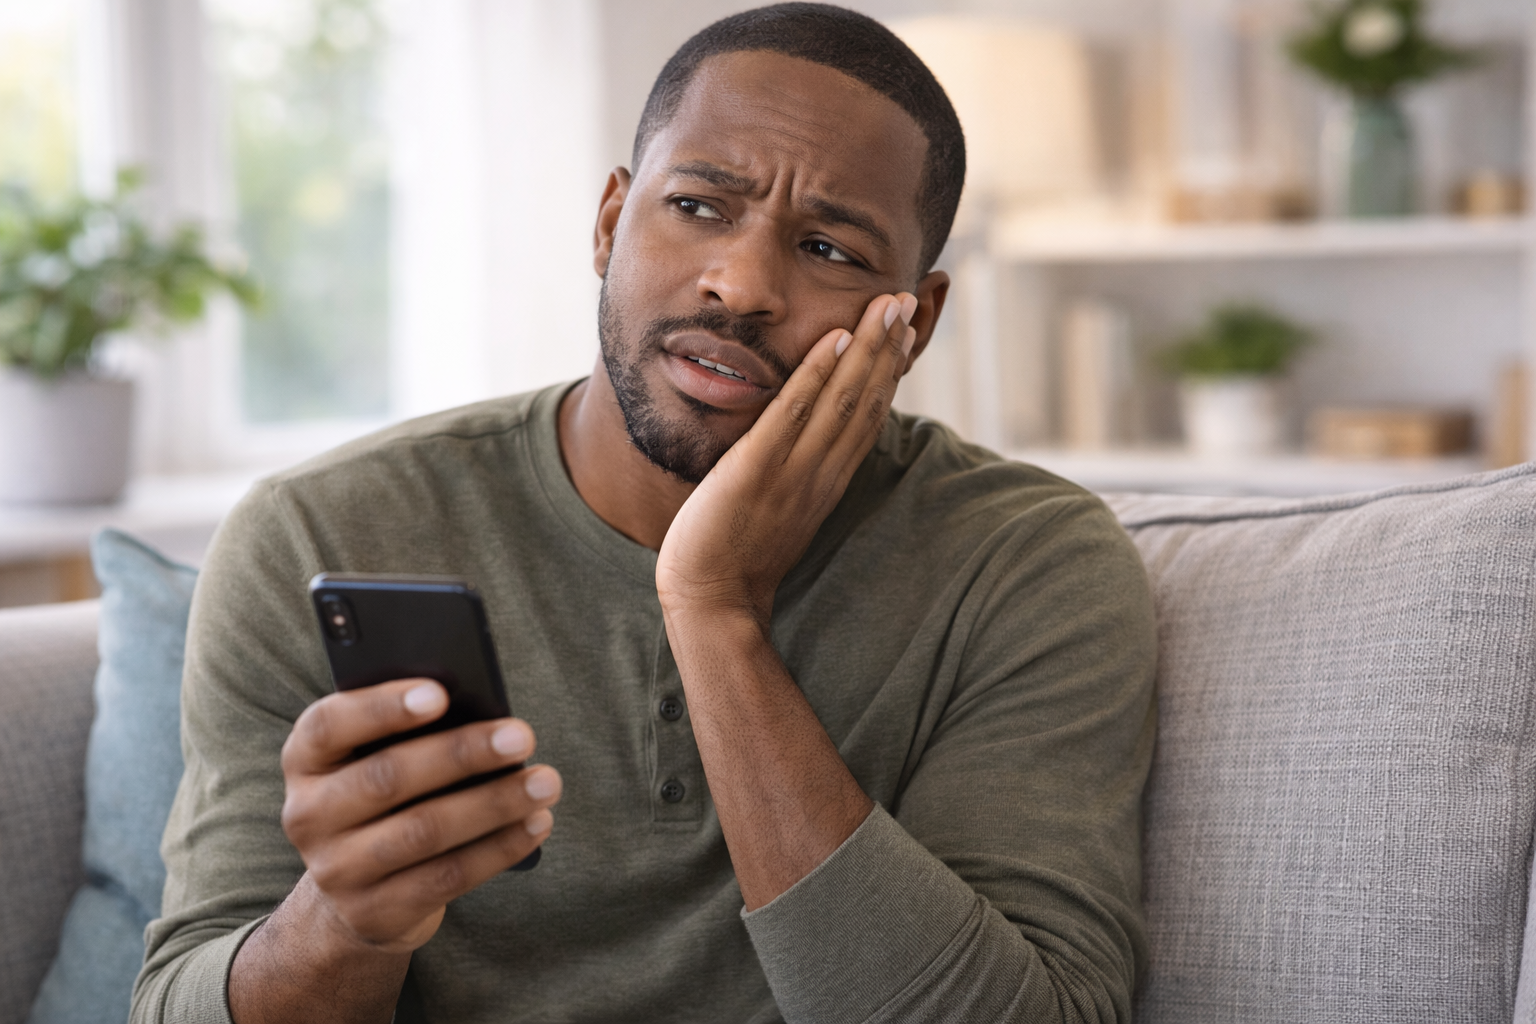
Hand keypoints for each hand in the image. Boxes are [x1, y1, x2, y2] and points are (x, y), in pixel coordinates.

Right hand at [278, 678, 561, 953]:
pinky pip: (447, 877)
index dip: (383, 707)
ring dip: (494, 803)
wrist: (357, 893)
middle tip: (522, 735)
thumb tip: (482, 710)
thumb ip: (410, 731)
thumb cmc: (385, 796)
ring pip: (424, 831)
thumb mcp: (377, 757)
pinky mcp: (375, 912)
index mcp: (305, 760)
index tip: (441, 692)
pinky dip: (499, 847)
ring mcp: (337, 870)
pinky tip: (537, 823)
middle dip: (462, 753)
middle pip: (388, 778)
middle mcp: (308, 815)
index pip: (329, 725)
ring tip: (546, 781)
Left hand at [656, 291, 916, 625]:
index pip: (868, 416)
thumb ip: (796, 472)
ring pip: (843, 400)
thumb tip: (802, 441)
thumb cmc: (737, 554)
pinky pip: (794, 414)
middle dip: (890, 347)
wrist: (712, 598)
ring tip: (889, 304)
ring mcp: (794, 469)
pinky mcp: (759, 468)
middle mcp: (821, 471)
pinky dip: (817, 375)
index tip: (905, 332)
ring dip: (868, 349)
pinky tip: (834, 340)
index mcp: (827, 480)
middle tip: (909, 300)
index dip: (890, 371)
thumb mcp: (780, 507)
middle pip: (867, 400)